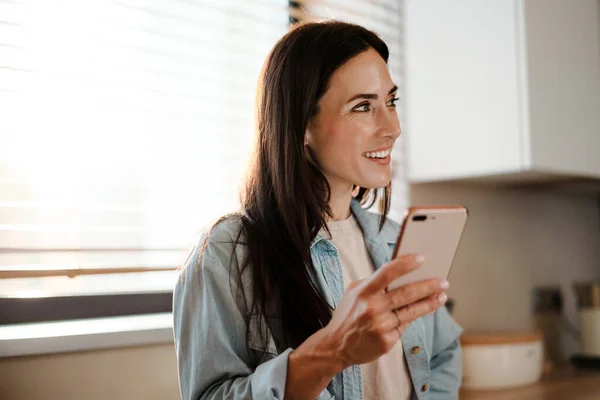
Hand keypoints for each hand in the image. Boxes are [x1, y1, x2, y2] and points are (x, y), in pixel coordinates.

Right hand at [321, 254, 447, 367]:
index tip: (421, 258)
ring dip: (429, 303)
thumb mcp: (353, 293)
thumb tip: (400, 273)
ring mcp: (380, 326)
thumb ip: (373, 283)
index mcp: (363, 292)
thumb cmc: (348, 315)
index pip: (386, 273)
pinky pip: (405, 326)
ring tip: (441, 296)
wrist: (336, 347)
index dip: (405, 264)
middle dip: (428, 286)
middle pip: (406, 294)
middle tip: (443, 281)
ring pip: (411, 312)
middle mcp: (372, 308)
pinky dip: (414, 318)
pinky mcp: (386, 341)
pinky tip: (425, 310)